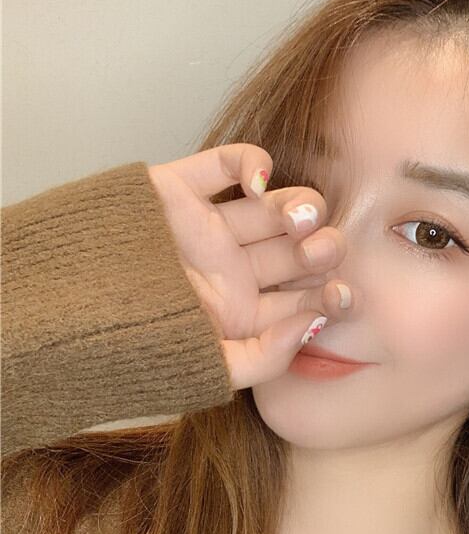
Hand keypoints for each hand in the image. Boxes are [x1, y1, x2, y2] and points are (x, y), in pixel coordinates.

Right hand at [147, 142, 352, 390]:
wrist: (59, 313)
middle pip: (292, 251)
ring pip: (271, 207)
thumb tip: (314, 325)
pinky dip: (253, 163)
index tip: (343, 295)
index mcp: (240, 312)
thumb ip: (266, 358)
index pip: (299, 298)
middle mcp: (229, 268)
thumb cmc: (129, 347)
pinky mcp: (179, 189)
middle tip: (327, 250)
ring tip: (299, 220)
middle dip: (319, 249)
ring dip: (298, 207)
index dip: (328, 294)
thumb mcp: (206, 371)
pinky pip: (228, 163)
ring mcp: (207, 227)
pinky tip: (259, 185)